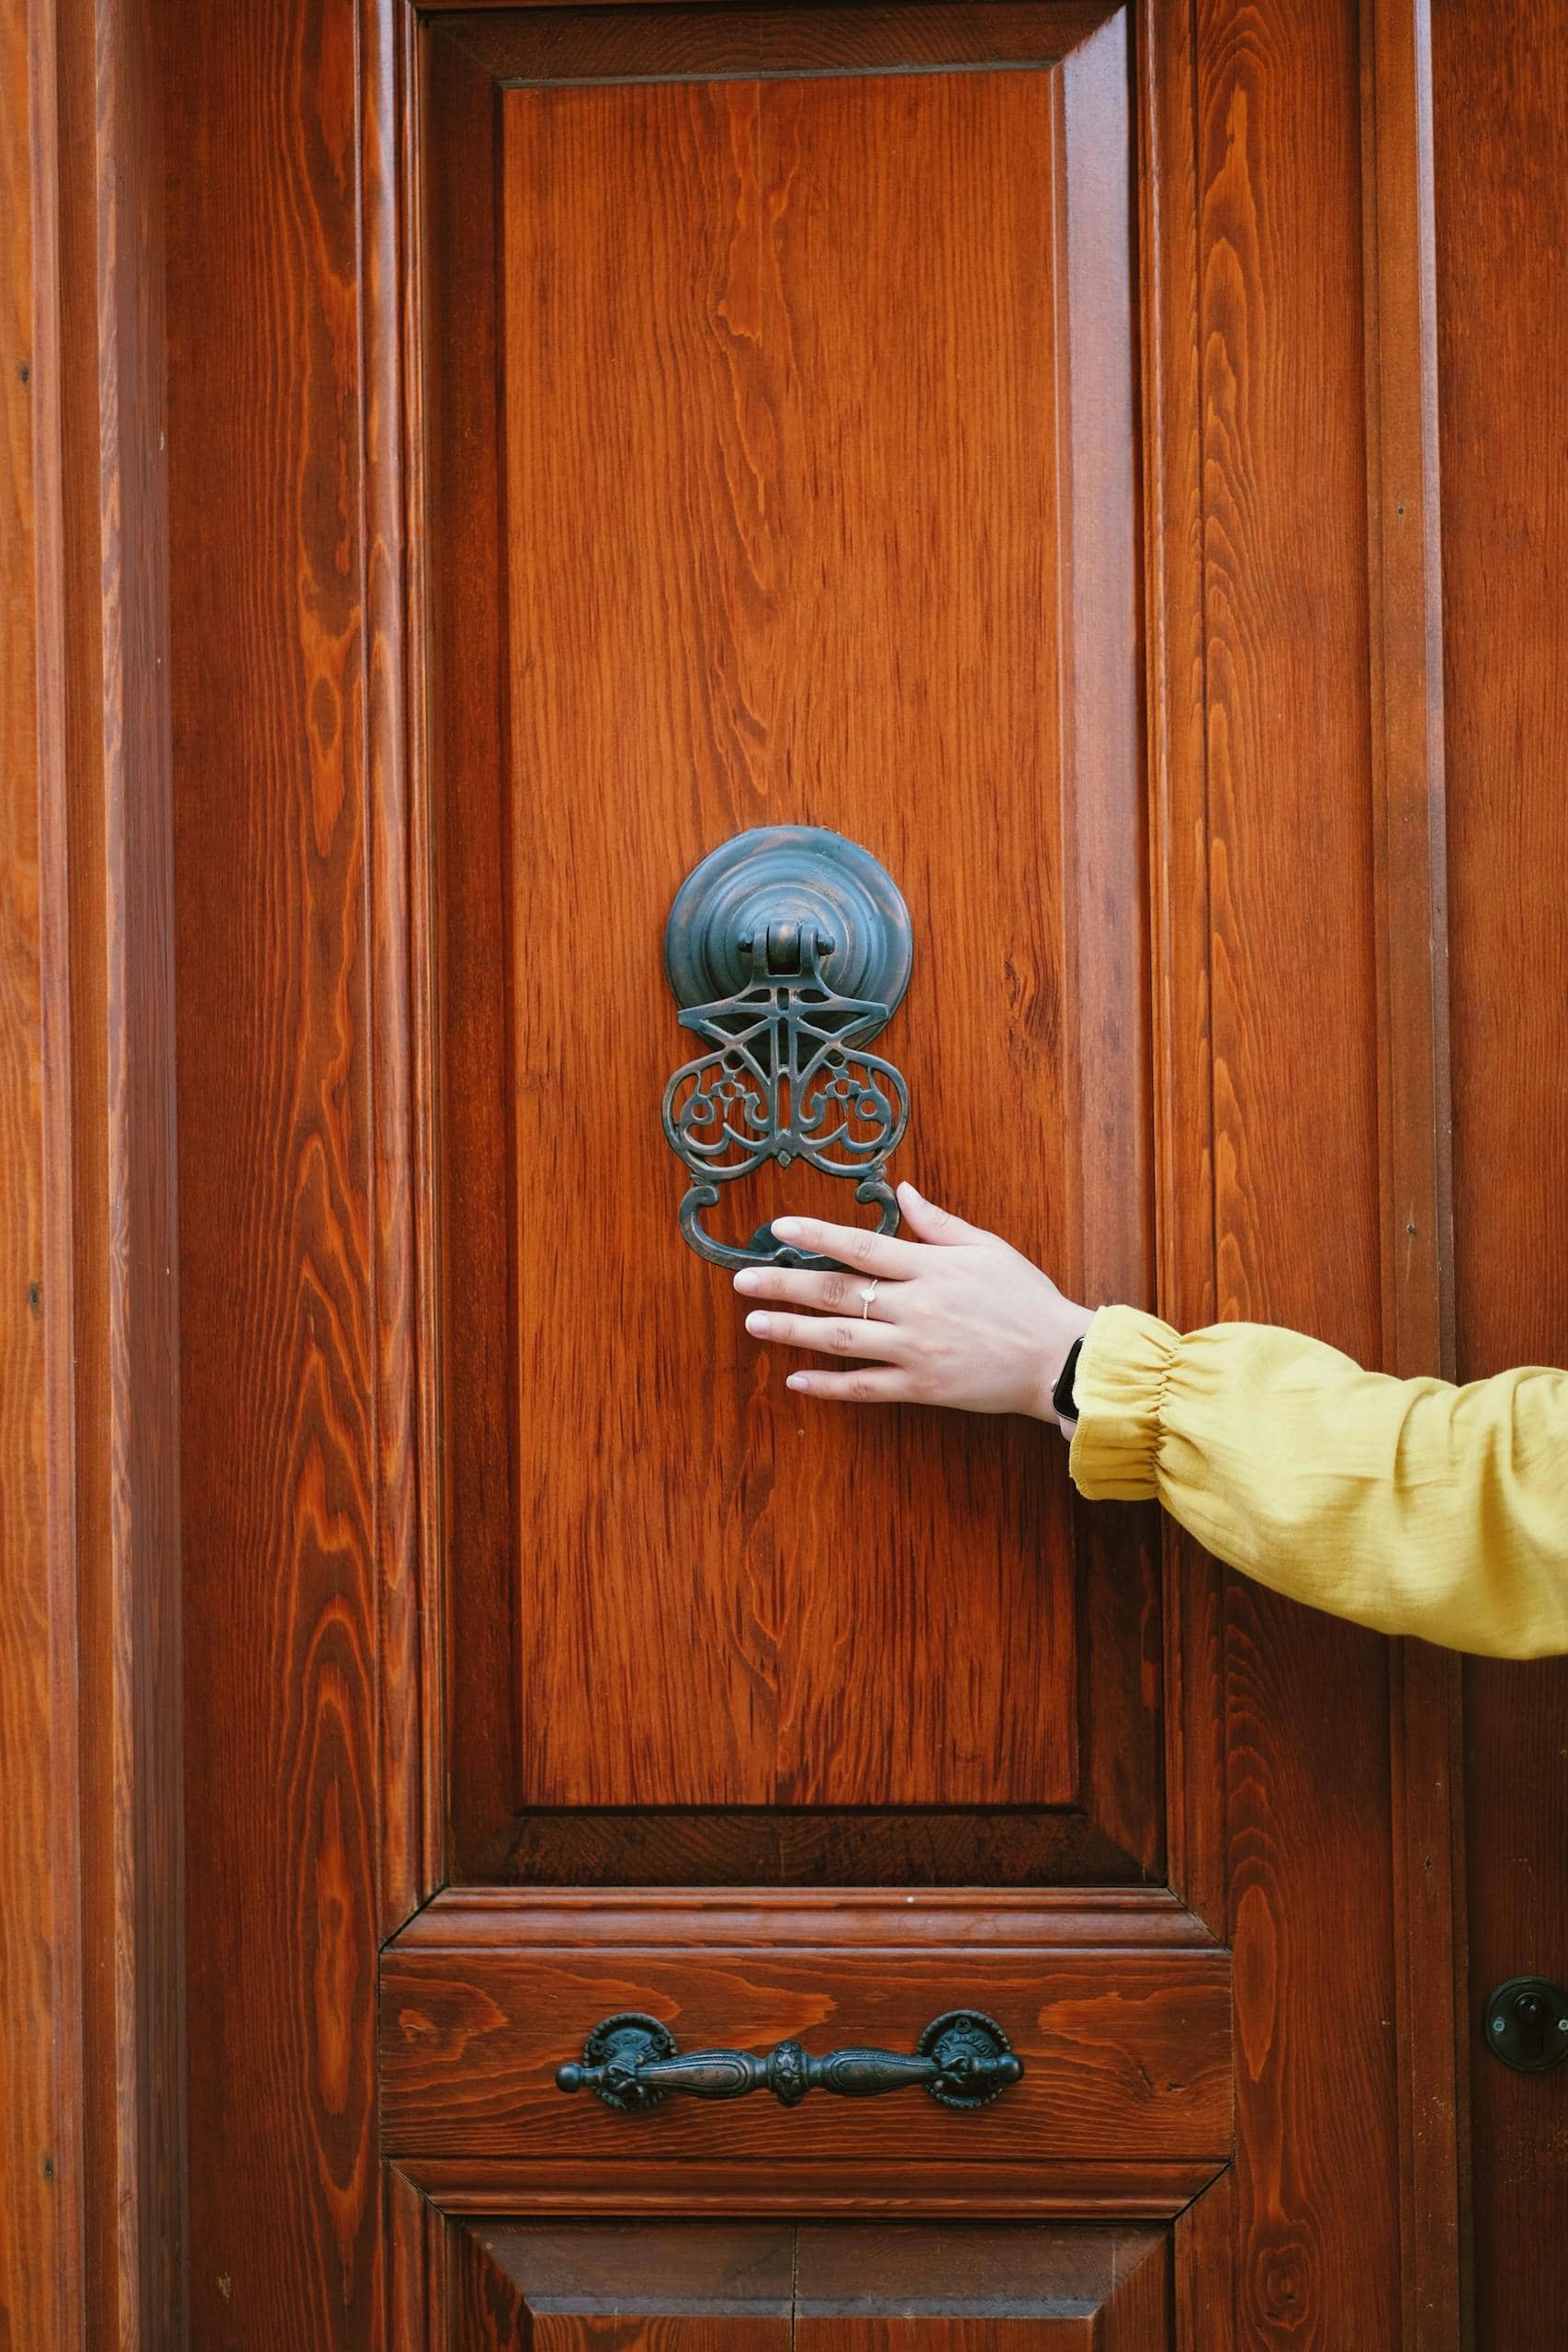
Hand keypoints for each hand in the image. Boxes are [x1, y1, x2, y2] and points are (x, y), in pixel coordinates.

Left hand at [733, 1180, 1093, 1421]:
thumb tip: (902, 1190)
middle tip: (741, 1281)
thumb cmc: (1025, 1298)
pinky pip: (864, 1388)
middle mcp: (915, 1307)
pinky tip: (795, 1379)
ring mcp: (914, 1349)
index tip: (777, 1229)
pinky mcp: (920, 1386)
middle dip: (784, 1286)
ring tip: (754, 1323)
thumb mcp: (988, 1247)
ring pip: (840, 1340)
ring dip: (792, 1331)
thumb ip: (939, 1223)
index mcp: (930, 1267)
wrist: (1056, 1358)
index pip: (861, 1246)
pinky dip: (827, 1385)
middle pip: (836, 1292)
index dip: (816, 1236)